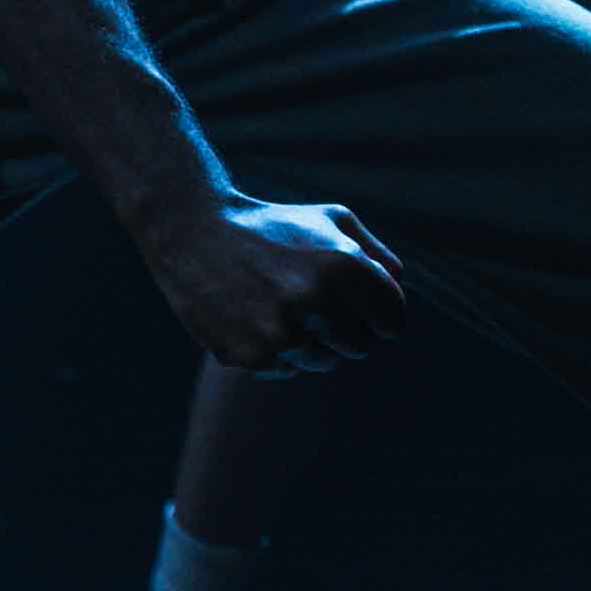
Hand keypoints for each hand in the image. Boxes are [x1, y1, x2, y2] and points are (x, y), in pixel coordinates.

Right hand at [137, 192, 408, 380]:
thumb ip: (376, 253)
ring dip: (308, 342)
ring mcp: (282, 331)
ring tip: (275, 306)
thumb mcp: (329, 220)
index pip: (392, 321)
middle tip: (309, 303)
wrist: (190, 229)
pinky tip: (250, 317)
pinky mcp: (252, 354)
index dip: (376, 312)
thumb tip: (400, 287)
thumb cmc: (270, 225)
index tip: (352, 300)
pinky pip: (285, 370)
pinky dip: (273, 350)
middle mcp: (316, 299)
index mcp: (344, 264)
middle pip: (361, 347)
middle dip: (343, 330)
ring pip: (323, 362)